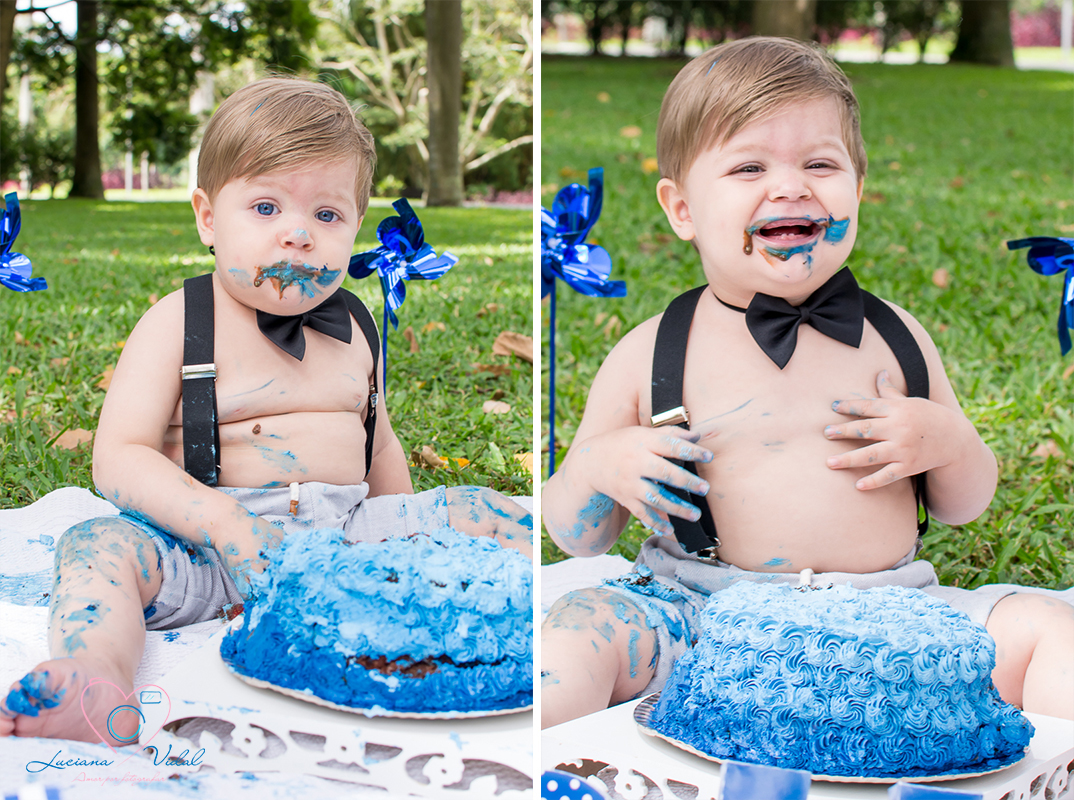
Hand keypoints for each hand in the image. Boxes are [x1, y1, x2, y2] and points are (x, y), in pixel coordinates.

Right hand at [577, 426, 712, 536]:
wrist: (591, 462)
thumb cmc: (624, 444)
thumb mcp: (643, 433)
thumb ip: (670, 434)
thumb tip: (698, 436)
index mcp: (643, 443)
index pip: (670, 446)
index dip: (691, 451)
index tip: (708, 456)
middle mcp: (636, 463)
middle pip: (665, 473)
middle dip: (687, 482)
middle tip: (706, 488)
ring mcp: (630, 483)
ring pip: (656, 497)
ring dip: (677, 508)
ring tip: (695, 515)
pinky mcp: (626, 498)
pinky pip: (642, 513)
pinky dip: (655, 523)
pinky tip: (670, 529)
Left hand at [824, 370, 965, 490]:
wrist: (956, 440)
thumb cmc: (929, 417)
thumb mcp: (911, 401)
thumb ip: (890, 392)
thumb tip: (880, 372)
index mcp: (897, 410)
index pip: (869, 406)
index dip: (850, 406)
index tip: (833, 407)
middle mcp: (899, 428)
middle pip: (866, 429)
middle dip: (844, 431)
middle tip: (825, 433)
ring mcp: (903, 448)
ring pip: (871, 454)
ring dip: (849, 459)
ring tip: (829, 463)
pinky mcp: (909, 466)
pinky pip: (888, 475)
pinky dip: (873, 481)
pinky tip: (857, 485)